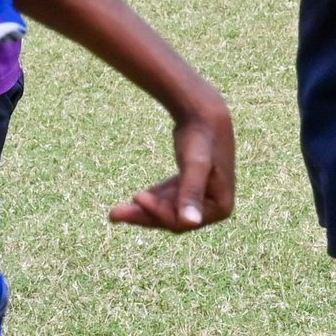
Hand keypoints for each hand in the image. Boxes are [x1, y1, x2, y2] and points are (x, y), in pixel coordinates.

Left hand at [109, 91, 233, 231]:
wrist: (204, 112)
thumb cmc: (201, 137)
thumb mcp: (195, 165)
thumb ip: (191, 193)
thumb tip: (191, 223)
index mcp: (221, 207)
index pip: (181, 221)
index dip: (157, 212)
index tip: (136, 196)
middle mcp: (215, 206)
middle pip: (173, 218)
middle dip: (144, 215)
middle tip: (114, 215)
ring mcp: (204, 197)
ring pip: (169, 210)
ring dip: (145, 210)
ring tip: (116, 212)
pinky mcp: (193, 186)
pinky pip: (170, 199)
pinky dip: (155, 198)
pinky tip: (137, 198)